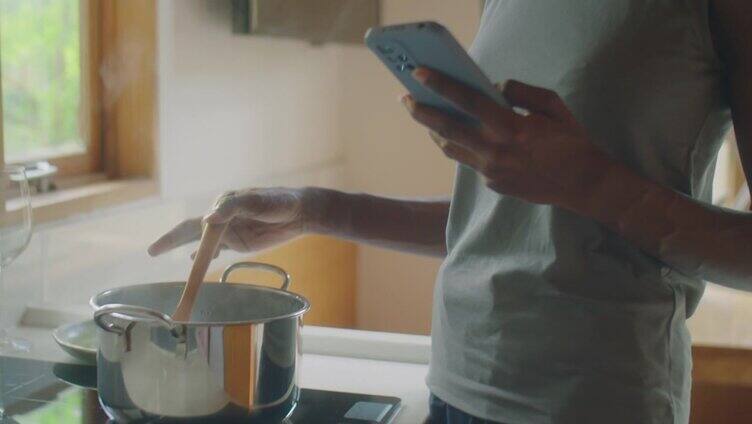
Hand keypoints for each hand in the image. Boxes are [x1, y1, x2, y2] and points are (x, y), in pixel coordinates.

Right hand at [148, 187, 309, 256]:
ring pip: (202, 242)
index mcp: (222, 205)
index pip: (197, 225)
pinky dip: (204, 254)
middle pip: (191, 232)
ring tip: (163, 254)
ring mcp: (230, 230)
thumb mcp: (257, 201)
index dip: (177, 238)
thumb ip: (233, 207)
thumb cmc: (278, 202)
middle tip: (152, 251)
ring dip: (187, 251)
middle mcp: (222, 217)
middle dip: (171, 241)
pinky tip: (193, 259)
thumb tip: (208, 218)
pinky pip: (217, 249)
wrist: (300, 211)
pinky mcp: (239, 241)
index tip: (164, 250)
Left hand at [402, 68, 611, 209]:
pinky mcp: (492, 183)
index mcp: (511, 128)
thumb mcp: (552, 104)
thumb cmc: (571, 140)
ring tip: (425, 116)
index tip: (419, 74)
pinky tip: (459, 135)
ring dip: (434, 131)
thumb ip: (519, 92)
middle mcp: (495, 151)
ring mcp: (491, 171)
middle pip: (447, 128)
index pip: (467, 102)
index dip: (441, 86)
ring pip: (451, 148)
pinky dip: (463, 145)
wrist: (583, 184)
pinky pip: (470, 160)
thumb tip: (491, 88)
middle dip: (422, 111)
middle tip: (405, 98)